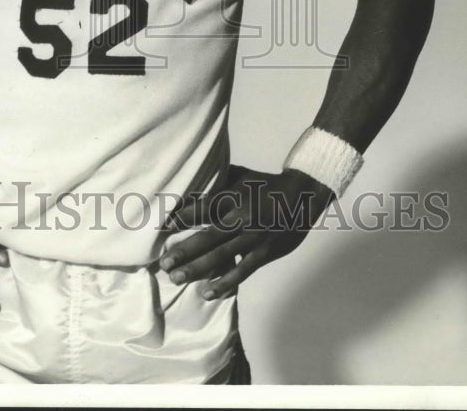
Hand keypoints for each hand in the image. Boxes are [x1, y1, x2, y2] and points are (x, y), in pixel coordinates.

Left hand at [159, 166, 332, 299]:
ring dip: (198, 269)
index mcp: (235, 197)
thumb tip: (190, 180)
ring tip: (177, 278)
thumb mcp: (241, 175)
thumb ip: (217, 179)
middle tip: (164, 263)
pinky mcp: (265, 254)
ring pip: (222, 257)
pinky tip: (207, 292)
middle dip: (185, 251)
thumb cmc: (265, 184)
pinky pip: (242, 271)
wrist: (302, 196)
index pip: (205, 208)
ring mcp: (254, 238)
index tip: (165, 227)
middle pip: (210, 237)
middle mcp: (243, 218)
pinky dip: (225, 283)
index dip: (184, 217)